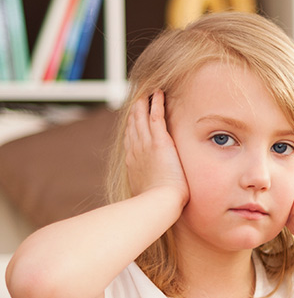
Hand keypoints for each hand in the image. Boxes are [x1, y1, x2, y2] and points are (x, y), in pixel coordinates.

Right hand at [125, 91, 187, 208]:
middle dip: (135, 112)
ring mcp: (145, 144)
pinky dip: (156, 104)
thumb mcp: (147, 196)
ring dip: (143, 104)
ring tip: (145, 92)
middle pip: (133, 126)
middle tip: (137, 99)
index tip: (133, 120)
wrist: (157, 203)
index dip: (132, 128)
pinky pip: (156, 117)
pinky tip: (158, 93)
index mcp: (133, 163)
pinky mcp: (159, 142)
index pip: (131, 140)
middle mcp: (136, 150)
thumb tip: (151, 199)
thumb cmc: (155, 205)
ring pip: (142, 118)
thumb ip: (148, 191)